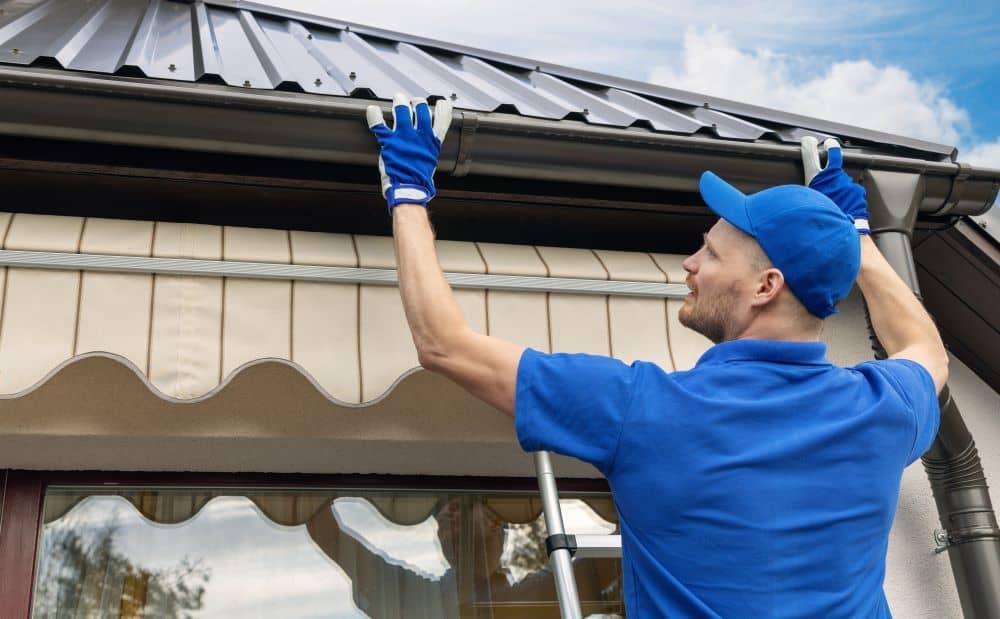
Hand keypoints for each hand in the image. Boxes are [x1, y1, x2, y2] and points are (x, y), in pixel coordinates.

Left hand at [366, 93, 451, 210]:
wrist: (409, 189)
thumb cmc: (419, 181)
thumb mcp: (430, 163)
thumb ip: (428, 151)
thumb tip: (428, 147)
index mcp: (432, 143)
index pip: (442, 120)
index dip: (443, 109)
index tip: (443, 103)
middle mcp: (419, 137)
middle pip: (421, 110)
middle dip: (418, 103)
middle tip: (415, 100)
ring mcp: (404, 138)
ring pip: (403, 112)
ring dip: (400, 103)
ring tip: (399, 98)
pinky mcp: (389, 142)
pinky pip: (380, 125)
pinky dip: (374, 116)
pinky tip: (372, 109)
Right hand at [801, 136, 869, 233]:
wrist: (843, 231)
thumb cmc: (820, 220)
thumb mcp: (806, 204)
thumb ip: (804, 193)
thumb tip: (798, 190)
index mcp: (815, 179)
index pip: (811, 155)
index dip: (810, 146)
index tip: (810, 141)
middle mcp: (832, 177)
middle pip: (831, 164)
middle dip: (831, 156)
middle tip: (829, 147)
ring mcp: (847, 183)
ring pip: (841, 181)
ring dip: (839, 187)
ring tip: (835, 200)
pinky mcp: (857, 190)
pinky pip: (851, 191)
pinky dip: (847, 196)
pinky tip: (844, 206)